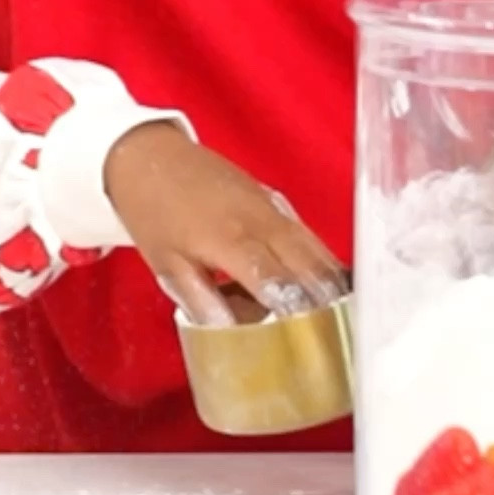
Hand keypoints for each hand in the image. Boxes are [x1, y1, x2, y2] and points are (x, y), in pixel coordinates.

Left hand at [103, 122, 349, 325]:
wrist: (149, 154)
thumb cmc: (154, 210)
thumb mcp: (167, 264)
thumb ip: (201, 300)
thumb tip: (228, 333)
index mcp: (231, 240)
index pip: (278, 283)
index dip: (300, 313)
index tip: (314, 340)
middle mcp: (260, 222)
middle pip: (309, 267)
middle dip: (327, 303)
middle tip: (338, 335)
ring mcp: (270, 207)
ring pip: (315, 248)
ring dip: (330, 282)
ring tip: (344, 316)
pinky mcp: (273, 199)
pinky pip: (306, 233)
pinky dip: (320, 259)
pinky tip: (327, 282)